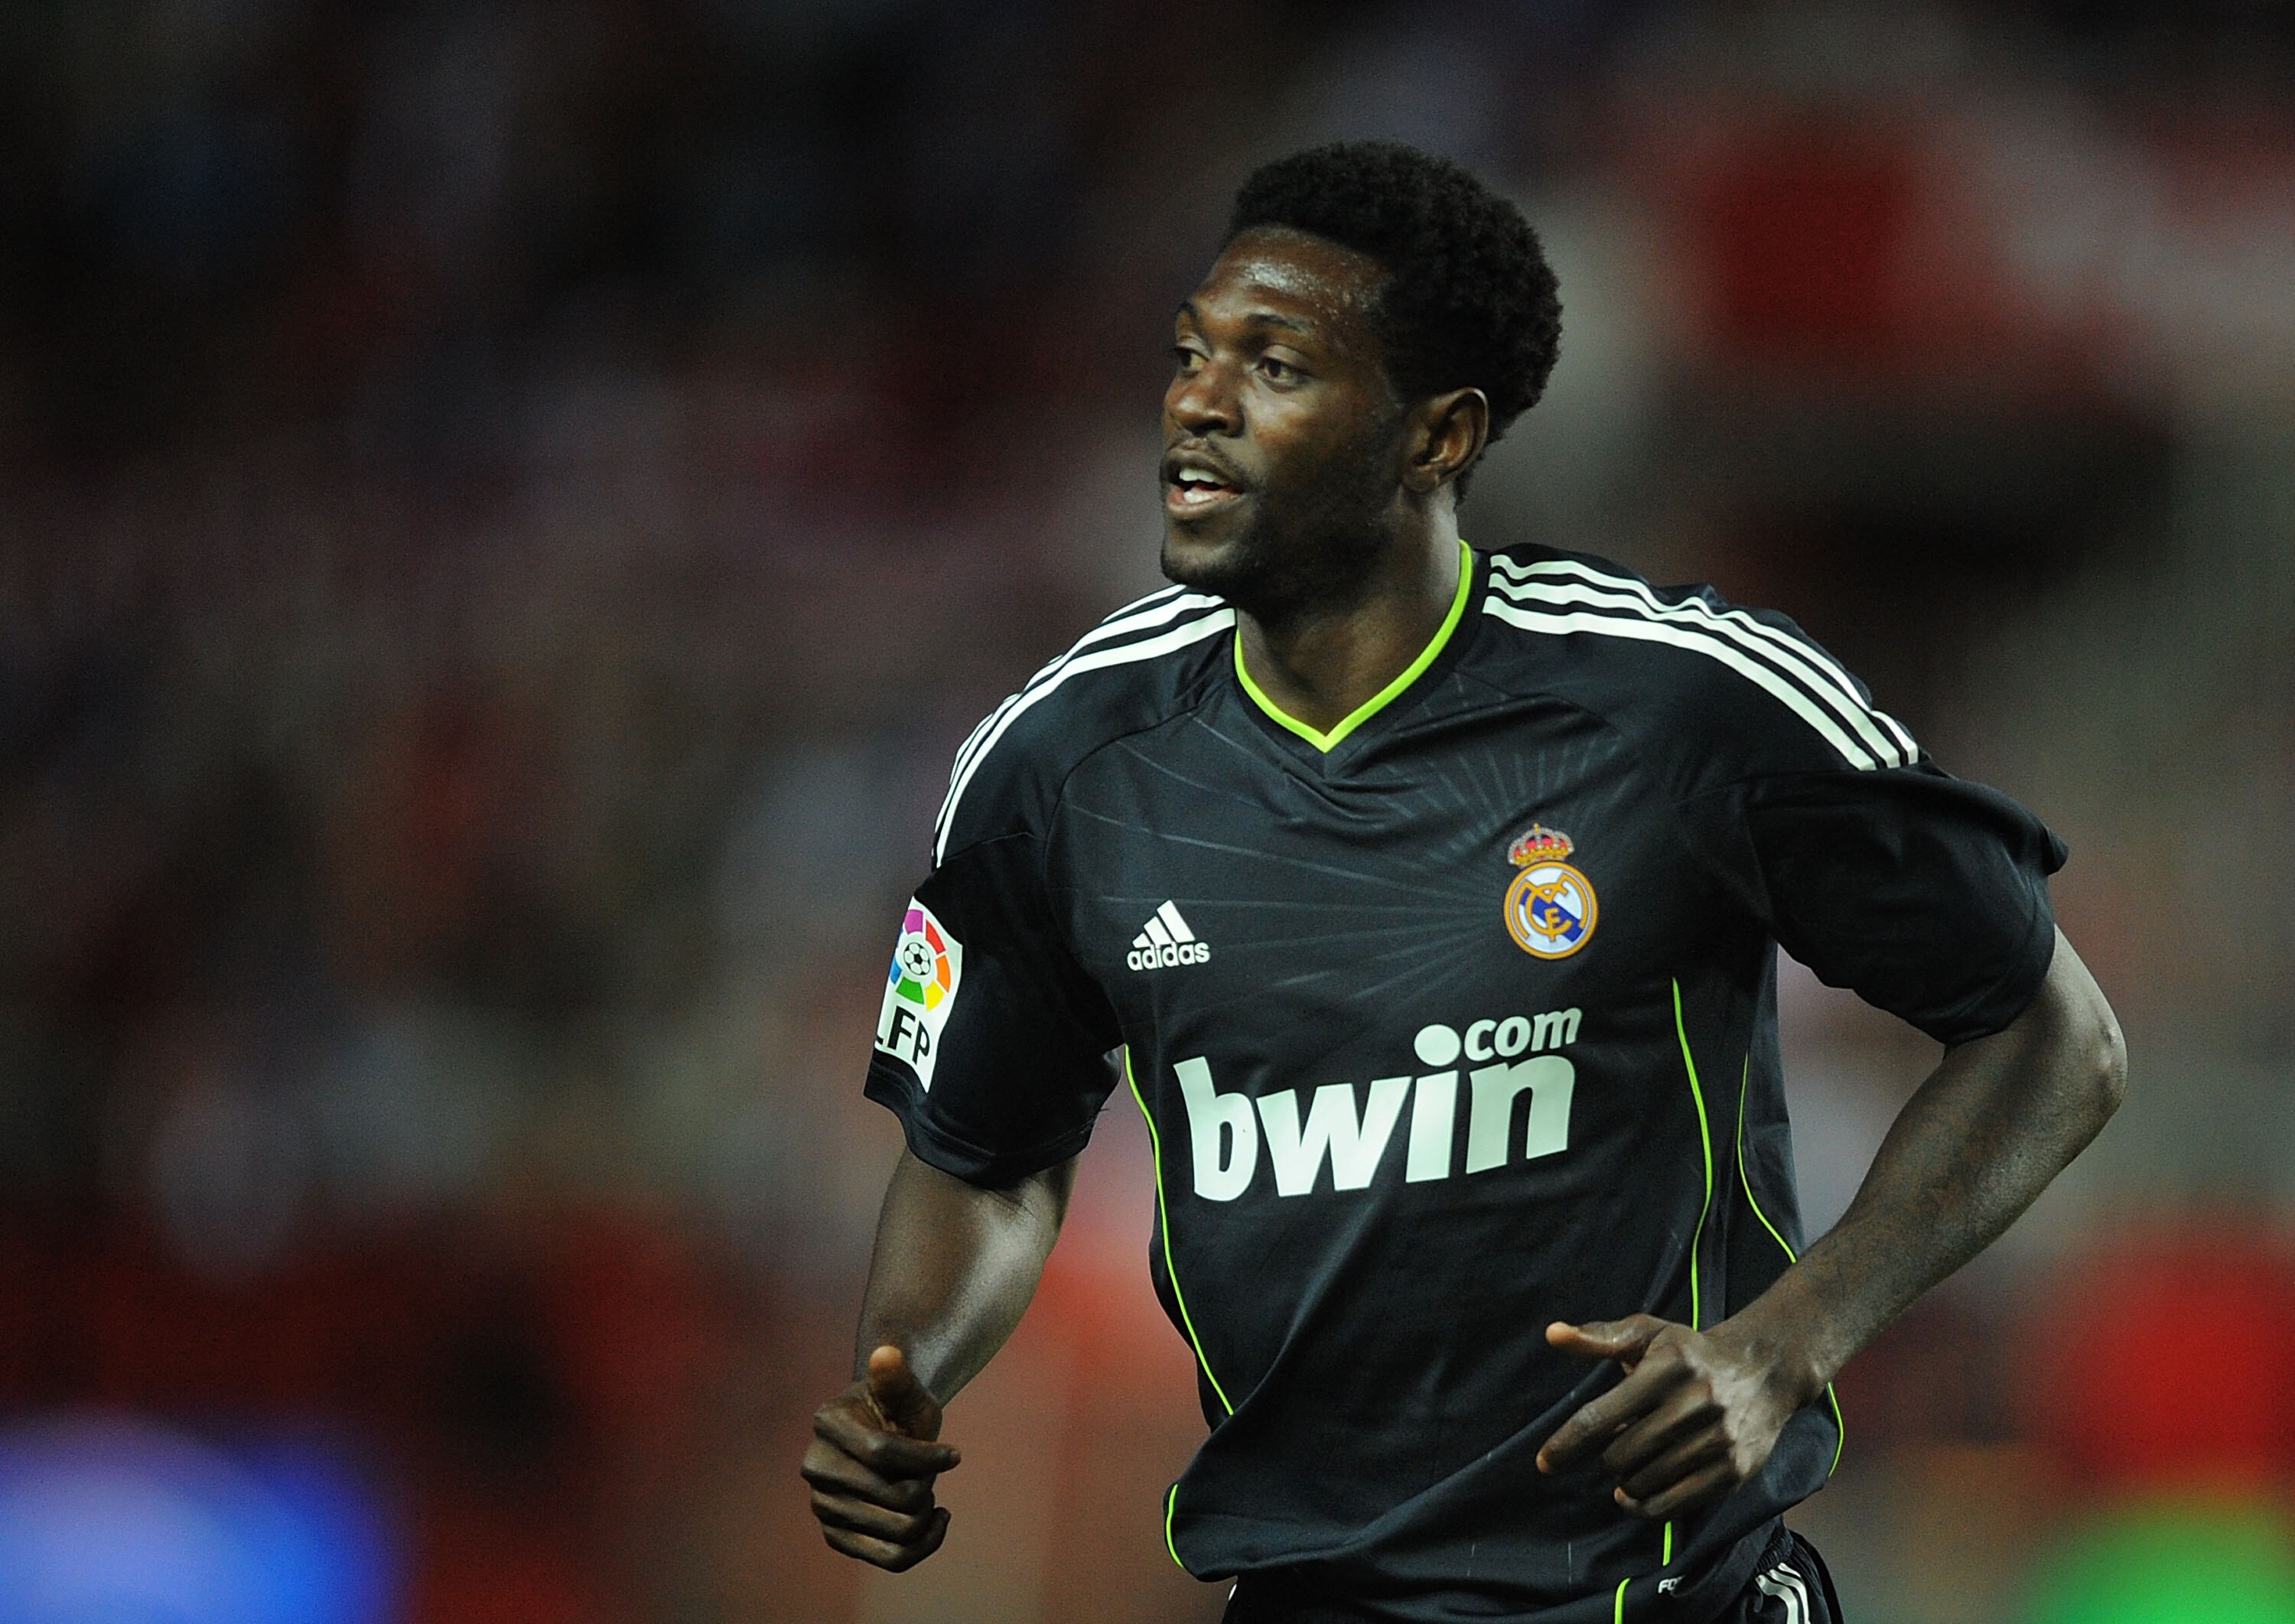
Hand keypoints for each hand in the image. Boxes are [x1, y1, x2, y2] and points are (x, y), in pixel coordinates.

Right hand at [802, 1344, 960, 1569]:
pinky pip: (891, 1559)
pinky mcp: (837, 1536)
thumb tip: (885, 1353)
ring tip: (928, 1492)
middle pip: (895, 1496)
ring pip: (898, 1531)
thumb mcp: (905, 1390)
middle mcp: (816, 1468)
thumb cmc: (899, 1406)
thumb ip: (897, 1377)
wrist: (885, 1432)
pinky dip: (924, 1545)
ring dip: (926, 1512)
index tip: (956, 1455)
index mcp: (827, 1423)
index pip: (883, 1452)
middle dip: (927, 1484)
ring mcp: (823, 1505)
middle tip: (931, 1472)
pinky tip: (936, 1520)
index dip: (927, 1457)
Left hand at [1534, 1314, 1811, 1519]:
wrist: (1764, 1370)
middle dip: (1606, 1456)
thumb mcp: (1647, 1333)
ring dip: (1626, 1479)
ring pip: (1643, 1482)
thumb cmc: (1690, 1353)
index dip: (1566, 1443)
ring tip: (1633, 1461)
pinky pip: (1672, 1505)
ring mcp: (1717, 1440)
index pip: (1600, 1417)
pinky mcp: (1733, 1471)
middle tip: (1616, 1443)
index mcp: (1665, 1368)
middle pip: (1619, 1456)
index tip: (1544, 1462)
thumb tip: (1552, 1334)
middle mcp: (1694, 1403)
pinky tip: (1634, 1493)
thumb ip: (1598, 1337)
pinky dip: (1644, 1506)